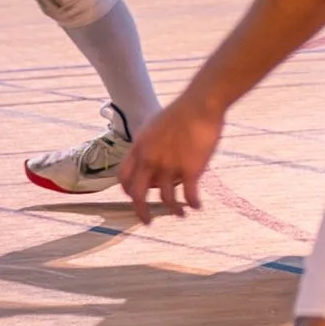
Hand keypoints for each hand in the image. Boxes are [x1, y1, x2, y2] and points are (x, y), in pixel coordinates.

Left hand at [119, 88, 228, 214]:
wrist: (201, 104)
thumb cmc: (180, 111)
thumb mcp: (153, 125)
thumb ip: (147, 145)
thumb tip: (148, 158)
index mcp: (139, 148)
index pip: (123, 177)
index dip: (127, 191)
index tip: (134, 198)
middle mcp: (150, 160)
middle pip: (137, 194)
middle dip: (141, 211)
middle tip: (148, 221)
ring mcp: (169, 167)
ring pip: (166, 199)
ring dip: (173, 210)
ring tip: (180, 214)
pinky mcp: (190, 170)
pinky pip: (189, 195)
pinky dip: (193, 204)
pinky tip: (197, 206)